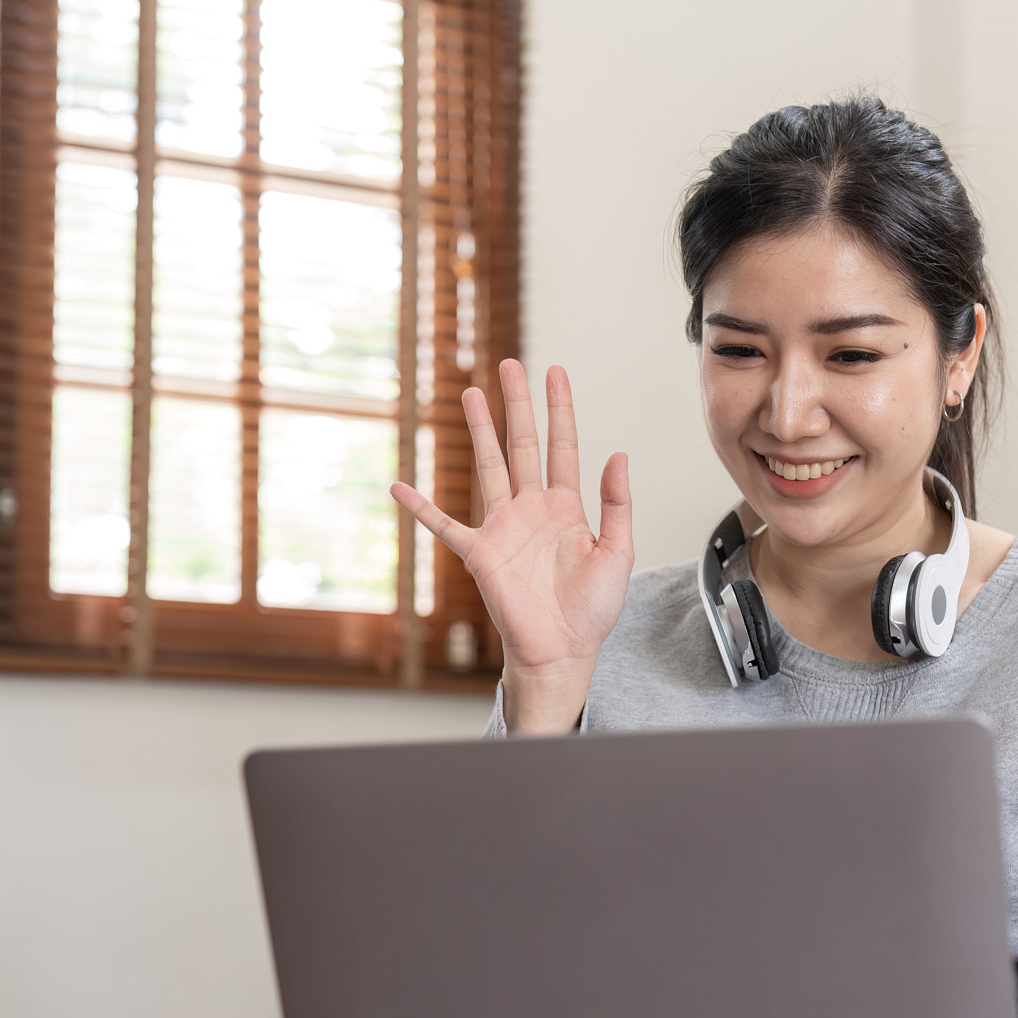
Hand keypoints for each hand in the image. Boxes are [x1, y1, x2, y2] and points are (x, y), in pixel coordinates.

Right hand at [391, 359, 632, 732]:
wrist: (564, 651)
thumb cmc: (593, 609)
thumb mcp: (618, 553)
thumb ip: (617, 504)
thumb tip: (618, 454)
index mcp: (567, 507)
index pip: (563, 446)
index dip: (560, 409)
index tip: (555, 372)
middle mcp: (533, 509)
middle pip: (522, 444)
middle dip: (517, 405)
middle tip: (509, 365)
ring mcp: (504, 528)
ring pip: (489, 467)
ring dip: (479, 432)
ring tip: (470, 394)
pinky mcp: (481, 554)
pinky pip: (445, 526)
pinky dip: (421, 508)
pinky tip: (400, 486)